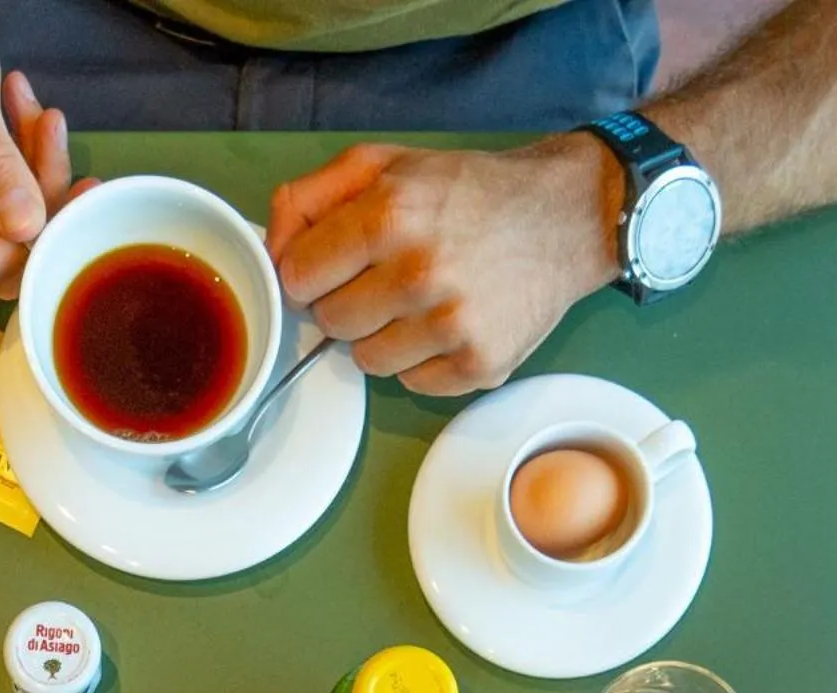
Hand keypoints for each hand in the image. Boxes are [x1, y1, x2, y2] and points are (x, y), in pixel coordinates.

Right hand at [0, 0, 87, 300]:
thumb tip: (26, 226)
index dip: (26, 245)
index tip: (52, 185)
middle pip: (0, 256)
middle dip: (41, 203)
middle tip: (49, 133)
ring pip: (6, 226)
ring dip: (35, 173)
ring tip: (35, 112)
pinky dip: (21, 162)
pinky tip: (22, 115)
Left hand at [267, 138, 621, 396]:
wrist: (568, 217)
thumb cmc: (469, 191)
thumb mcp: (386, 165)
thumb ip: (311, 198)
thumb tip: (269, 250)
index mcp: (389, 215)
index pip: (296, 277)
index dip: (311, 272)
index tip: (337, 264)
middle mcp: (419, 273)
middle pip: (330, 322)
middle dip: (348, 302)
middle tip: (388, 277)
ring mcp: (450, 326)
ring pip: (365, 361)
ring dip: (383, 335)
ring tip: (422, 300)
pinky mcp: (477, 366)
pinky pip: (410, 384)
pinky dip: (422, 361)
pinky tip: (451, 323)